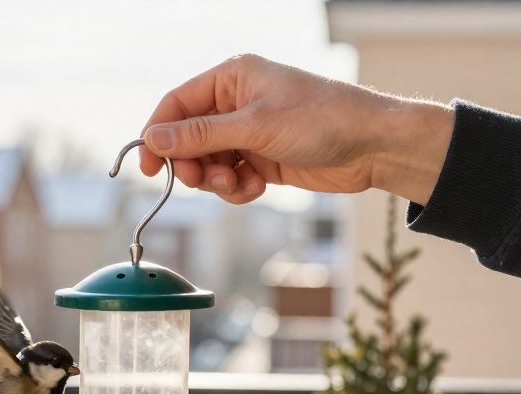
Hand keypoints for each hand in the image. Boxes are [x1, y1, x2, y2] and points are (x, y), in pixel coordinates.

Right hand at [139, 54, 453, 205]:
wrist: (371, 146)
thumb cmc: (321, 120)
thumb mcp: (255, 127)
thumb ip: (199, 135)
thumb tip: (153, 139)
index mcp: (232, 78)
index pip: (176, 104)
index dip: (158, 135)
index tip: (148, 167)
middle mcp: (237, 103)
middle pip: (188, 138)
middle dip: (191, 164)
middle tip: (202, 180)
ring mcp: (249, 133)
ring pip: (208, 163)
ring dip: (216, 181)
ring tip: (240, 185)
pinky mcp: (262, 159)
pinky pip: (231, 178)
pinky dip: (237, 189)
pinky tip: (257, 187)